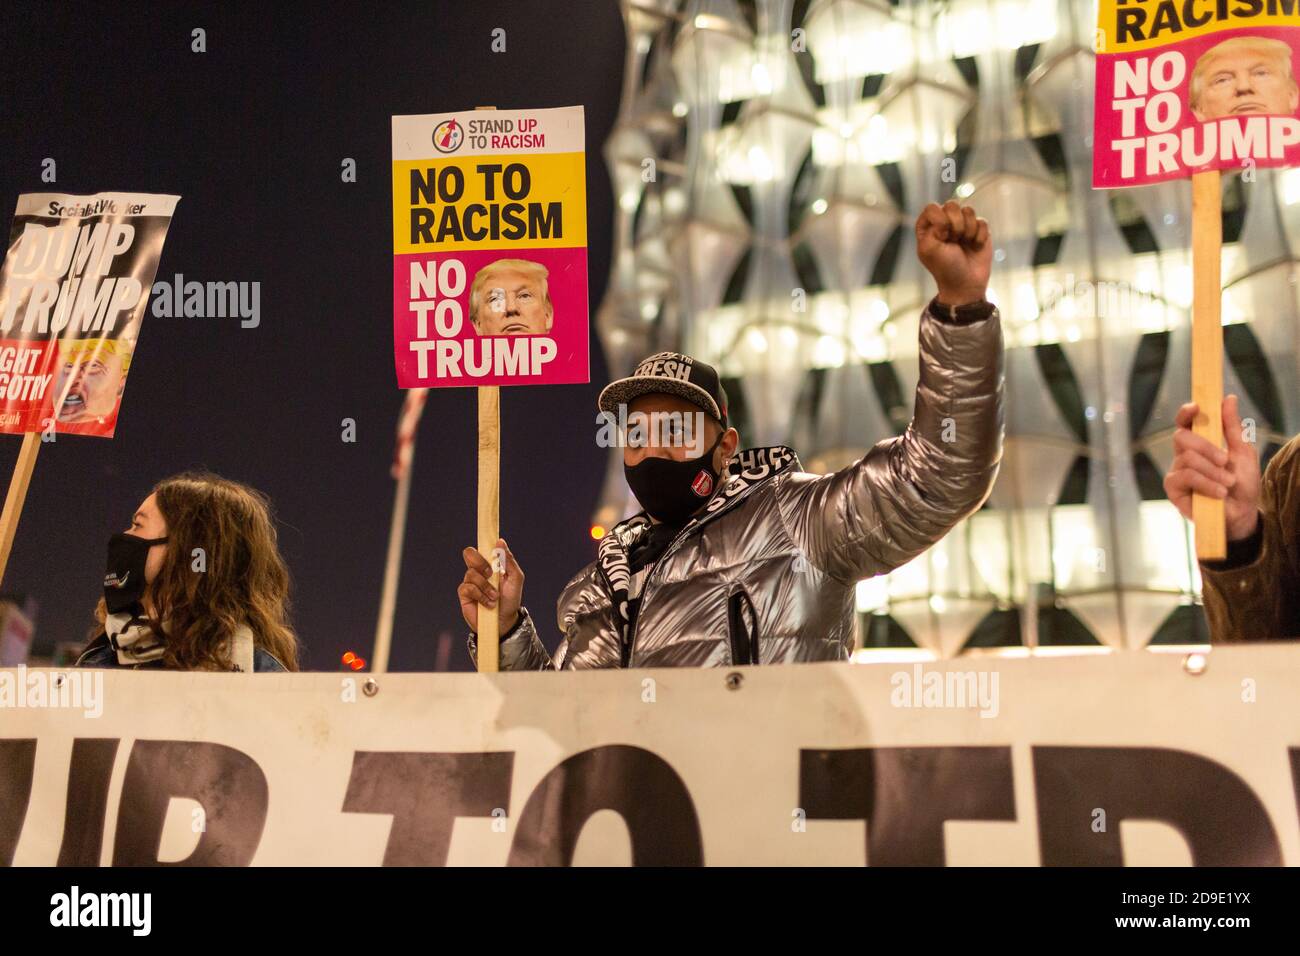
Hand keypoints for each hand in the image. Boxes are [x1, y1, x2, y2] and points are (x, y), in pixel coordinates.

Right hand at [458, 537, 523, 636]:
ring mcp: (470, 582)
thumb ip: (509, 561)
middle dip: (480, 562)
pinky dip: (480, 595)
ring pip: (471, 573)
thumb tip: (500, 542)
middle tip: (491, 573)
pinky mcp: (464, 594)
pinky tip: (488, 603)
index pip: (482, 547)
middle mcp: (478, 570)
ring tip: (495, 596)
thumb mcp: (515, 579)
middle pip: (469, 553)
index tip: (491, 546)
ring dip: (486, 586)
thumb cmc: (510, 599)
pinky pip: (468, 588)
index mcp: (490, 563)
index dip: (483, 543)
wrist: (505, 621)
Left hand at [915, 200, 991, 305]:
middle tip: (953, 242)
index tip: (942, 236)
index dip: (940, 220)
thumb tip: (947, 219)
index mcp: (928, 227)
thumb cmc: (945, 267)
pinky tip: (975, 247)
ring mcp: (962, 225)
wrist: (966, 283)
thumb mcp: (929, 249)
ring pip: (969, 211)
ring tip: (963, 244)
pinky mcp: (978, 230)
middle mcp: (944, 223)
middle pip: (952, 205)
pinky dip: (979, 236)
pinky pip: (982, 221)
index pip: (932, 208)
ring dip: (968, 231)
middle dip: (955, 225)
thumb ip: (931, 229)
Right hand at [1163, 395, 1260, 541]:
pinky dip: (1205, 482)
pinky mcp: (1173, 489)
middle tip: (1225, 460)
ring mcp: (1176, 472)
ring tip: (1228, 482)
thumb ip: (1233, 427)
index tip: (1196, 407)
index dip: (1186, 413)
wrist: (1242, 513)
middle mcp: (1183, 455)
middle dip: (1206, 447)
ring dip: (1212, 470)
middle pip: (1181, 437)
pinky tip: (1219, 492)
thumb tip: (1229, 398)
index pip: (1185, 423)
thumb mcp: (1243, 452)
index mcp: (1199, 444)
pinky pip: (1185, 476)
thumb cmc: (1242, 483)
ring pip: (1187, 458)